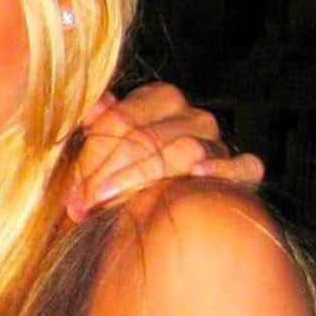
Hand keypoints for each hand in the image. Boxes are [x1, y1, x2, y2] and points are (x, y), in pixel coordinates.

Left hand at [66, 83, 265, 221]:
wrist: (158, 216)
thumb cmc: (120, 178)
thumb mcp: (100, 149)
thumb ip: (94, 126)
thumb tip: (88, 110)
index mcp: (159, 99)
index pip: (121, 119)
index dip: (91, 156)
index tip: (72, 191)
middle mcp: (192, 116)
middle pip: (147, 137)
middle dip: (108, 173)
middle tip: (84, 204)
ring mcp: (218, 142)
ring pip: (185, 150)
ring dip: (143, 178)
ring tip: (111, 201)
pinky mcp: (242, 171)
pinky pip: (243, 166)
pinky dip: (223, 169)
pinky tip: (197, 175)